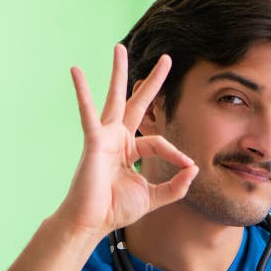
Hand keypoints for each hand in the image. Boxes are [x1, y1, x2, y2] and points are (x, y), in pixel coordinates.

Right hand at [57, 44, 197, 238]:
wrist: (94, 222)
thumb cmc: (116, 209)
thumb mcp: (154, 198)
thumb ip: (176, 186)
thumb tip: (195, 169)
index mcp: (132, 150)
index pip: (160, 142)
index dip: (177, 154)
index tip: (188, 167)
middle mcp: (118, 139)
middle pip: (137, 103)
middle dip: (152, 82)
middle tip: (166, 59)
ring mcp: (105, 137)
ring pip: (115, 99)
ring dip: (118, 73)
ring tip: (119, 48)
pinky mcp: (93, 141)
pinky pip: (88, 112)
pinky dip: (82, 92)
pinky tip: (75, 71)